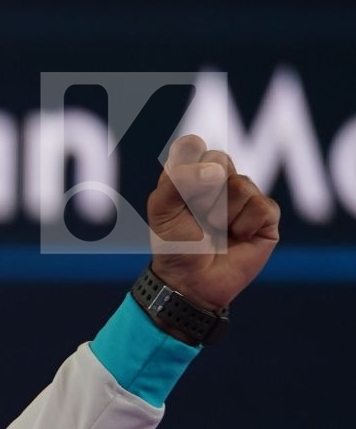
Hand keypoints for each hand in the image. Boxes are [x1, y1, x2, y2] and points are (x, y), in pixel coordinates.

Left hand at [146, 134, 280, 309]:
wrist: (191, 281)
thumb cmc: (175, 245)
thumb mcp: (162, 212)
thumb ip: (177, 181)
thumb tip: (216, 171)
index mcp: (191, 174)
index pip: (192, 146)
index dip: (187, 166)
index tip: (180, 191)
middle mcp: (220, 179)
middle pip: (219, 160)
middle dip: (202, 193)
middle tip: (197, 217)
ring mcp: (245, 196)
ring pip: (240, 185)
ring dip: (221, 214)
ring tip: (216, 231)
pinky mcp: (267, 215)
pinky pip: (260, 206)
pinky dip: (243, 226)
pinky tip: (237, 238)